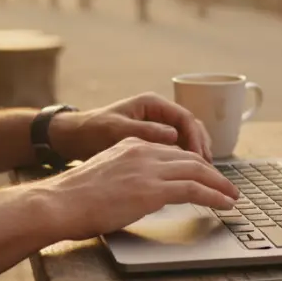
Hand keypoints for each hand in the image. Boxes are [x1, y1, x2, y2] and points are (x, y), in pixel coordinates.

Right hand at [37, 137, 238, 240]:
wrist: (59, 202)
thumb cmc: (73, 197)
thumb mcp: (105, 175)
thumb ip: (126, 177)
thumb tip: (136, 193)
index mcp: (131, 145)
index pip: (172, 151)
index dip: (193, 164)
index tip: (204, 175)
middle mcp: (143, 151)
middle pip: (189, 158)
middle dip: (212, 173)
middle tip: (227, 186)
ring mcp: (148, 169)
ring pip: (197, 171)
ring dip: (219, 185)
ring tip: (232, 196)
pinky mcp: (152, 189)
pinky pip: (194, 189)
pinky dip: (214, 196)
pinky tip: (224, 203)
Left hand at [49, 92, 211, 161]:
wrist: (71, 138)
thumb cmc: (91, 131)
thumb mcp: (117, 131)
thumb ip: (146, 132)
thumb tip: (175, 136)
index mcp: (152, 104)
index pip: (187, 119)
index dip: (198, 140)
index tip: (202, 160)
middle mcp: (157, 111)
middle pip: (191, 128)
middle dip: (202, 149)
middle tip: (210, 172)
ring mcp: (154, 124)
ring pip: (186, 139)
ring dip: (195, 156)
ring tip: (204, 177)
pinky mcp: (150, 139)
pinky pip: (174, 147)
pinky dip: (183, 160)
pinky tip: (187, 176)